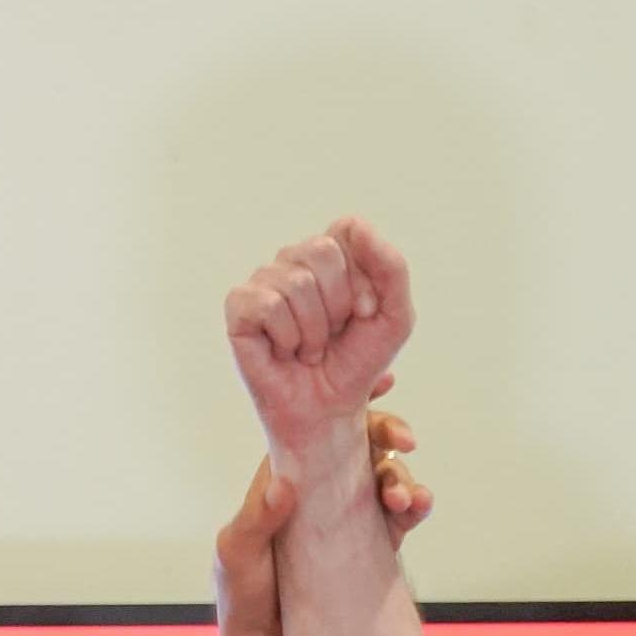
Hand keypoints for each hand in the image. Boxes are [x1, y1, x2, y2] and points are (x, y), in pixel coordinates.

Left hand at [214, 404, 430, 635]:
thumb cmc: (245, 622)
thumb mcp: (238, 570)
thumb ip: (256, 526)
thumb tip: (284, 483)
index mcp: (276, 494)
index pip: (310, 435)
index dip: (342, 406)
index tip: (378, 383)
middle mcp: (311, 505)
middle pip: (355, 450)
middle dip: (385, 437)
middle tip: (405, 440)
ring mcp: (342, 530)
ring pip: (381, 482)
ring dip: (401, 477)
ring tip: (407, 496)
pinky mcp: (366, 558)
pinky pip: (396, 522)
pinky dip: (411, 509)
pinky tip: (416, 510)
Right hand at [225, 218, 417, 522]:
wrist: (329, 410)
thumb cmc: (357, 363)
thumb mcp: (395, 316)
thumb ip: (391, 266)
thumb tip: (354, 224)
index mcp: (330, 255)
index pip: (346, 230)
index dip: (361, 276)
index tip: (362, 312)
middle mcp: (293, 261)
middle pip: (322, 250)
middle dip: (339, 303)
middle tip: (334, 334)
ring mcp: (263, 282)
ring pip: (297, 282)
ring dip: (314, 329)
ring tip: (309, 348)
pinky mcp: (239, 307)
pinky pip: (268, 304)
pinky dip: (287, 336)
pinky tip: (285, 351)